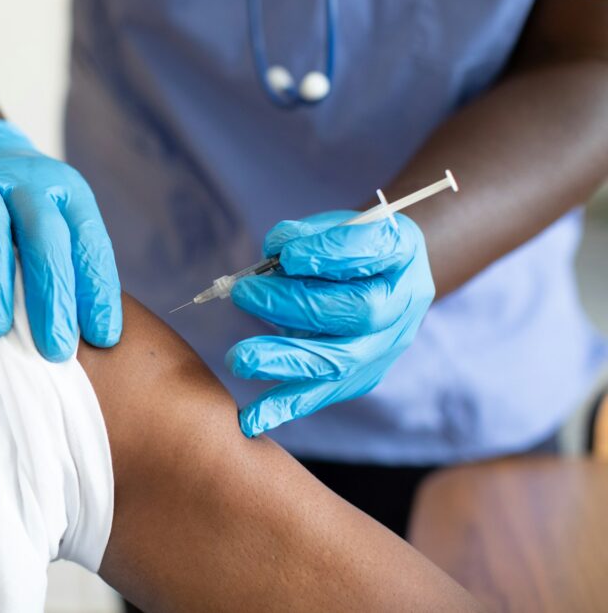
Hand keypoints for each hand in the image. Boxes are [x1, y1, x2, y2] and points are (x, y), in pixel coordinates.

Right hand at [0, 118, 121, 360]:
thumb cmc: (22, 206)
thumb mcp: (54, 220)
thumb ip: (67, 266)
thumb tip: (81, 337)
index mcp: (70, 194)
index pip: (91, 245)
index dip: (98, 292)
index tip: (103, 337)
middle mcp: (34, 183)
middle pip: (48, 242)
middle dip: (53, 298)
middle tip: (56, 349)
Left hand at [226, 210, 434, 436]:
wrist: (384, 276)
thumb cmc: (349, 244)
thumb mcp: (332, 224)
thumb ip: (305, 235)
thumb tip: (274, 252)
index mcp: (401, 250)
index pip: (375, 248)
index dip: (331, 253)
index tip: (287, 255)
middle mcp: (403, 302)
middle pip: (360, 312)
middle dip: (297, 306)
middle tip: (244, 295)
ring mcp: (388, 345)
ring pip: (343, 360)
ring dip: (286, 360)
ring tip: (240, 359)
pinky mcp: (365, 376)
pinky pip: (325, 394)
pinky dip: (285, 406)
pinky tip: (252, 419)